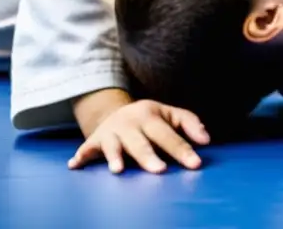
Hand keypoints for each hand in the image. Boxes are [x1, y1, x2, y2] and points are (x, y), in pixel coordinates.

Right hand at [68, 99, 209, 174]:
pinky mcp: (94, 141)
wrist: (115, 112)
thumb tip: (206, 140)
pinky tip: (75, 164)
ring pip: (114, 146)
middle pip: (141, 143)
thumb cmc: (150, 119)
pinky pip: (86, 149)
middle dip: (149, 157)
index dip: (182, 150)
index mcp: (150, 115)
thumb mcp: (171, 114)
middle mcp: (129, 123)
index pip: (169, 135)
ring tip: (118, 170)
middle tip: (160, 171)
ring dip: (115, 157)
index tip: (195, 164)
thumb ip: (190, 124)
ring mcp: (111, 132)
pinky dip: (81, 156)